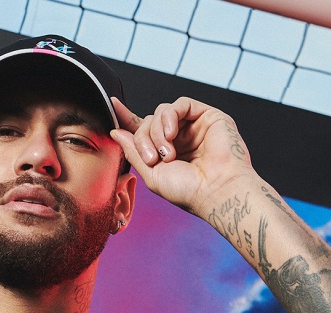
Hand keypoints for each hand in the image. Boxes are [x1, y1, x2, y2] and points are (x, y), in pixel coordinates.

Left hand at [110, 97, 256, 216]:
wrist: (216, 191)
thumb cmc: (189, 190)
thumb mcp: (151, 175)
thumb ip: (133, 151)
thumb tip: (116, 133)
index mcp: (166, 152)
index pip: (143, 130)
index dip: (127, 118)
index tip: (114, 105)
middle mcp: (179, 138)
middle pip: (148, 122)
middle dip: (143, 139)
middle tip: (152, 159)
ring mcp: (193, 126)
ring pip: (161, 113)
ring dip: (156, 132)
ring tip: (166, 153)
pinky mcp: (207, 115)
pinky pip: (180, 104)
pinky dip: (170, 117)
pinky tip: (171, 134)